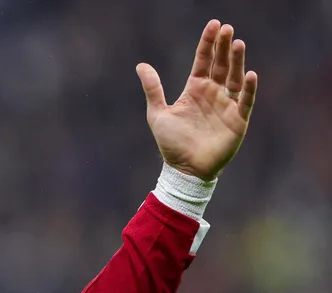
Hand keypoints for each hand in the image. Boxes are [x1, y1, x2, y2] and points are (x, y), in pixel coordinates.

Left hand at [137, 20, 257, 180]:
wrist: (184, 169)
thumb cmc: (171, 143)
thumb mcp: (157, 114)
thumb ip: (153, 89)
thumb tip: (141, 65)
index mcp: (195, 89)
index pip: (203, 61)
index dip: (208, 43)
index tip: (214, 25)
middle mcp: (213, 93)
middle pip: (221, 64)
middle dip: (224, 46)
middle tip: (227, 29)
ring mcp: (226, 105)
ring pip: (234, 77)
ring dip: (237, 61)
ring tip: (238, 43)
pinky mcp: (237, 120)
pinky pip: (245, 101)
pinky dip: (247, 88)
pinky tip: (249, 75)